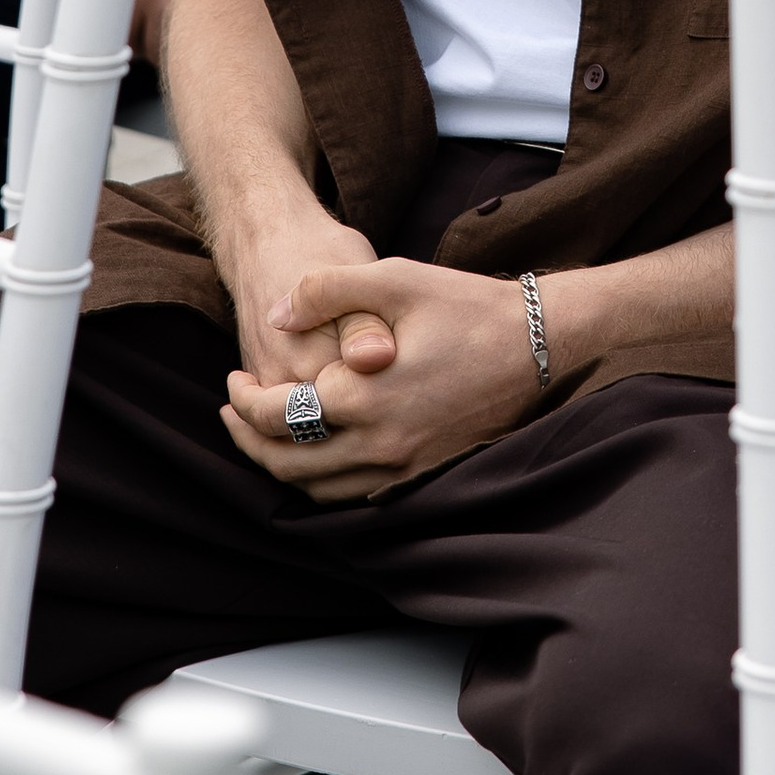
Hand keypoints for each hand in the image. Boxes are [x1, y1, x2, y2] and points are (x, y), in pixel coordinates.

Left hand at [221, 257, 543, 503]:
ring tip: (264, 434)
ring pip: (318, 490)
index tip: (233, 377)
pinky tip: (317, 453)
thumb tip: (277, 313)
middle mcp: (380, 444)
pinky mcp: (423, 476)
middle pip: (287, 464)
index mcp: (365, 396)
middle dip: (247, 439)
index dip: (243, 399)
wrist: (542, 346)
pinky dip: (321, 482)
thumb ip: (327, 289)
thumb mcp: (395, 278)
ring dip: (280, 466)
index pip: (277, 416)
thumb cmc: (469, 307)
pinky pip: (354, 496)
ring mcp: (404, 468)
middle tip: (232, 410)